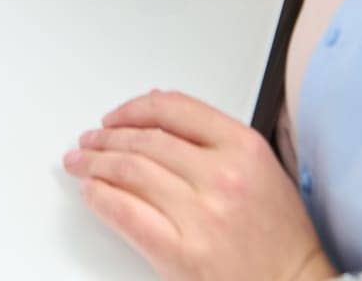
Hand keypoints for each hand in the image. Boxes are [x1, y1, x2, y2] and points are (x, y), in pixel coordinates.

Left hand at [63, 91, 333, 280]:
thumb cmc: (279, 236)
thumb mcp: (259, 168)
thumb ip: (211, 136)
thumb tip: (155, 110)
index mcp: (244, 148)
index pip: (173, 108)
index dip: (133, 109)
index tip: (115, 116)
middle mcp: (222, 177)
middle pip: (145, 140)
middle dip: (107, 137)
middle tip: (90, 141)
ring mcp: (201, 215)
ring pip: (130, 171)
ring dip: (95, 164)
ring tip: (81, 163)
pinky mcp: (181, 253)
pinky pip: (126, 214)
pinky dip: (101, 198)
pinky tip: (91, 192)